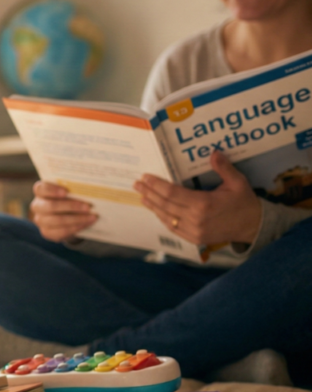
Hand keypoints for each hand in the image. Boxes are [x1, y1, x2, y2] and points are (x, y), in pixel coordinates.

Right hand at [29, 181, 96, 241]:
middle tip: (88, 206)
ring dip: (77, 219)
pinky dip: (76, 227)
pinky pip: (61, 231)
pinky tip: (87, 223)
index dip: (52, 190)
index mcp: (40, 191)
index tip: (66, 192)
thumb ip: (74, 187)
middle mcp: (37, 206)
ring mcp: (40, 220)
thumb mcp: (69, 189)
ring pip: (57, 220)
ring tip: (92, 216)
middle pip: (50, 206)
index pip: (41, 189)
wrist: (66, 215)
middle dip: (70, 206)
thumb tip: (88, 186)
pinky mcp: (47, 232)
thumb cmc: (69, 197)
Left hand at [133, 151, 261, 245]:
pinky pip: (173, 228)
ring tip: (142, 196)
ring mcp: (193, 230)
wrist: (254, 227)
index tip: (145, 178)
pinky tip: (157, 211)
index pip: (172, 193)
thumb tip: (213, 152)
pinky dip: (163, 218)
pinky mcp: (194, 238)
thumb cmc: (244, 203)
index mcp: (203, 203)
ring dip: (153, 206)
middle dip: (149, 193)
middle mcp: (195, 218)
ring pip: (166, 217)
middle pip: (165, 204)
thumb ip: (223, 168)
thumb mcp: (237, 182)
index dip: (156, 185)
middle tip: (137, 185)